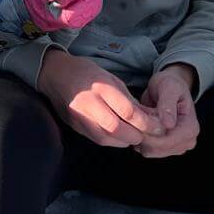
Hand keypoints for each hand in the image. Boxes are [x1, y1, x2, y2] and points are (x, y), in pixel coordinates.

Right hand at [35, 49, 164, 147]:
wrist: (55, 74)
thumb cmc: (86, 73)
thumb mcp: (111, 79)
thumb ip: (128, 100)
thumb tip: (149, 117)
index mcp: (101, 87)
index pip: (128, 111)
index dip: (146, 122)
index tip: (158, 127)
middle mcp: (89, 103)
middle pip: (117, 129)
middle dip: (136, 135)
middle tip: (146, 135)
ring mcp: (79, 116)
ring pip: (106, 138)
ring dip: (124, 141)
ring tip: (133, 136)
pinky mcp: (75, 125)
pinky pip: (97, 139)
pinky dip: (111, 140)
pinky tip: (118, 136)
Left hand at [135, 64, 200, 157]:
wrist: (169, 89)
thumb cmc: (170, 85)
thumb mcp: (169, 87)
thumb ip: (167, 104)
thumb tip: (169, 124)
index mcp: (190, 128)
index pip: (166, 141)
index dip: (148, 133)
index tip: (136, 119)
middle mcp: (188, 140)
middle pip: (158, 149)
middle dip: (142, 135)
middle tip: (135, 117)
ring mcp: (178, 146)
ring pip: (151, 152)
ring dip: (140, 137)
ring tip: (139, 120)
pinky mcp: (168, 148)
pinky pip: (148, 150)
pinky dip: (140, 140)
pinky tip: (140, 126)